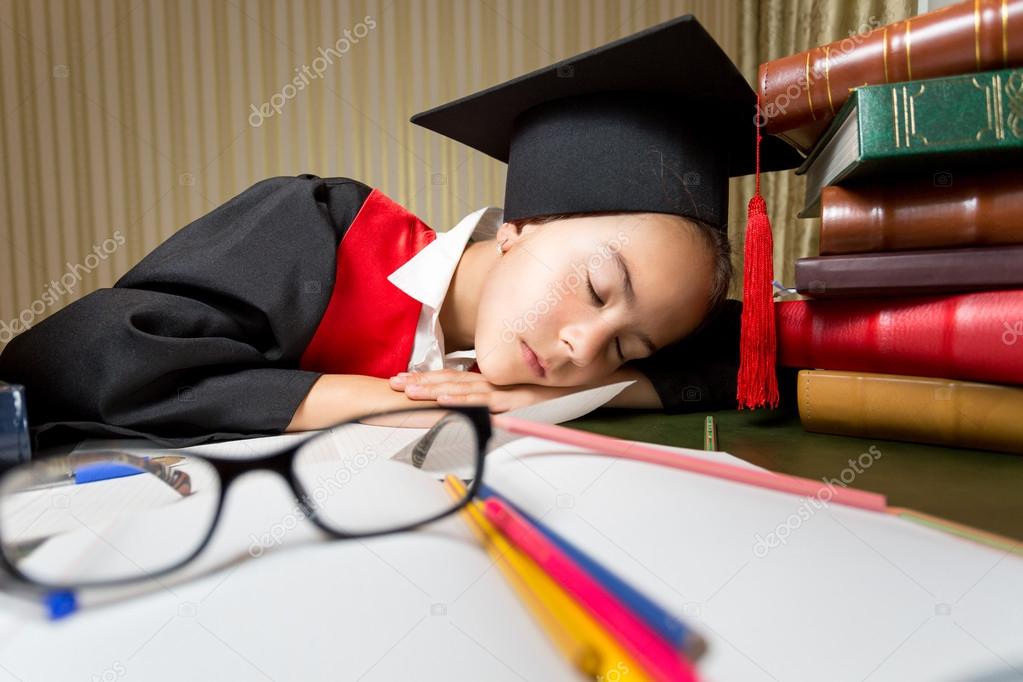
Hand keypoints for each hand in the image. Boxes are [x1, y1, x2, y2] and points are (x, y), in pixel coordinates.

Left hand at [389, 369, 576, 412]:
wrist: (589, 386)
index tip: (402, 378)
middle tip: (392, 383)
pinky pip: (484, 403)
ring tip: (407, 391)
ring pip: (461, 390)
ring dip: (432, 390)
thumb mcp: (523, 392)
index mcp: (493, 380)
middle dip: (420, 382)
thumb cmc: (558, 390)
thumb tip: (479, 398)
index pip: (453, 378)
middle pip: (450, 381)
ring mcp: (504, 392)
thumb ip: (500, 394)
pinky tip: (443, 401)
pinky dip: (462, 402)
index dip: (427, 377)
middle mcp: (495, 383)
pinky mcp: (515, 403)